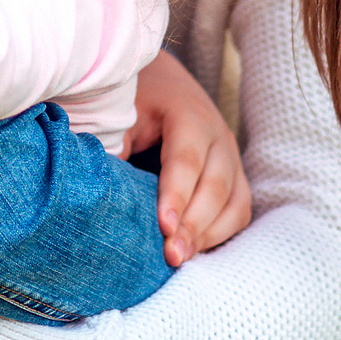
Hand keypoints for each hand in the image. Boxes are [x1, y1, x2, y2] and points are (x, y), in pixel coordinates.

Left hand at [129, 51, 250, 265]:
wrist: (162, 81)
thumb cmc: (135, 100)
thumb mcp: (120, 114)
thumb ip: (115, 147)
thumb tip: (101, 191)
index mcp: (189, 115)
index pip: (187, 160)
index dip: (176, 195)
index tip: (164, 227)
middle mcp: (218, 136)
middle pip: (216, 186)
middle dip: (194, 225)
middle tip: (171, 255)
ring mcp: (231, 157)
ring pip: (235, 202)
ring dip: (209, 235)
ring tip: (180, 258)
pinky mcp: (234, 176)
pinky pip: (239, 210)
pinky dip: (221, 233)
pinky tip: (195, 250)